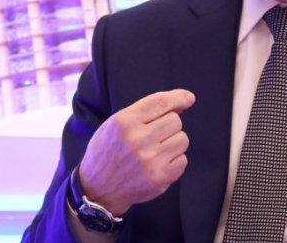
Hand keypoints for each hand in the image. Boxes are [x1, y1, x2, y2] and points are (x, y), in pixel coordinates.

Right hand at [77, 89, 195, 215]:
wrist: (98, 189)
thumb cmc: (108, 151)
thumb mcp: (115, 124)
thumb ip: (144, 112)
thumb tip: (179, 105)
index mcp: (124, 121)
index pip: (161, 103)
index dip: (179, 97)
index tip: (188, 98)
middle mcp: (138, 139)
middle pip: (175, 120)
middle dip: (168, 125)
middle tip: (154, 134)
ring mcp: (150, 160)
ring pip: (182, 139)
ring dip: (173, 142)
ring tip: (157, 149)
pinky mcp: (160, 178)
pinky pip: (183, 160)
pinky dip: (174, 160)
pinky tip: (159, 163)